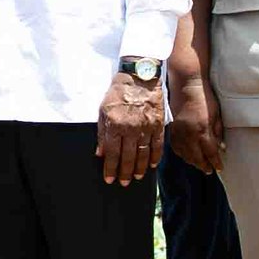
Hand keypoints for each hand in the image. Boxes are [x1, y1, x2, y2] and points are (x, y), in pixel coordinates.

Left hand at [97, 70, 164, 185]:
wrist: (139, 76)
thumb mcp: (103, 110)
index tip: (110, 179)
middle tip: (124, 183)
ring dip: (140, 168)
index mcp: (115, 124)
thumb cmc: (118, 92)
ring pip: (143, 153)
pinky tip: (153, 165)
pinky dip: (156, 156)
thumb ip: (102, 132)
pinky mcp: (158, 123)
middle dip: (125, 172)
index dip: (110, 168)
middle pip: (128, 156)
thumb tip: (100, 152)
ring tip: (138, 177)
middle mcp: (131, 128)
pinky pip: (157, 144)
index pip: (112, 152)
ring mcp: (146, 126)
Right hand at [166, 73, 224, 174]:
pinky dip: (182, 153)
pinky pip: (175, 147)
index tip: (219, 167)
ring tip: (199, 164)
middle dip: (204, 165)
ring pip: (184, 154)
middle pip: (196, 157)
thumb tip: (220, 146)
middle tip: (209, 170)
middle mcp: (189, 134)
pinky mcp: (171, 129)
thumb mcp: (216, 114)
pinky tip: (186, 154)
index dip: (216, 162)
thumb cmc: (204, 96)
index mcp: (202, 130)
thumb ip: (217, 131)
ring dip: (192, 161)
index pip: (210, 153)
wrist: (186, 84)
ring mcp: (178, 132)